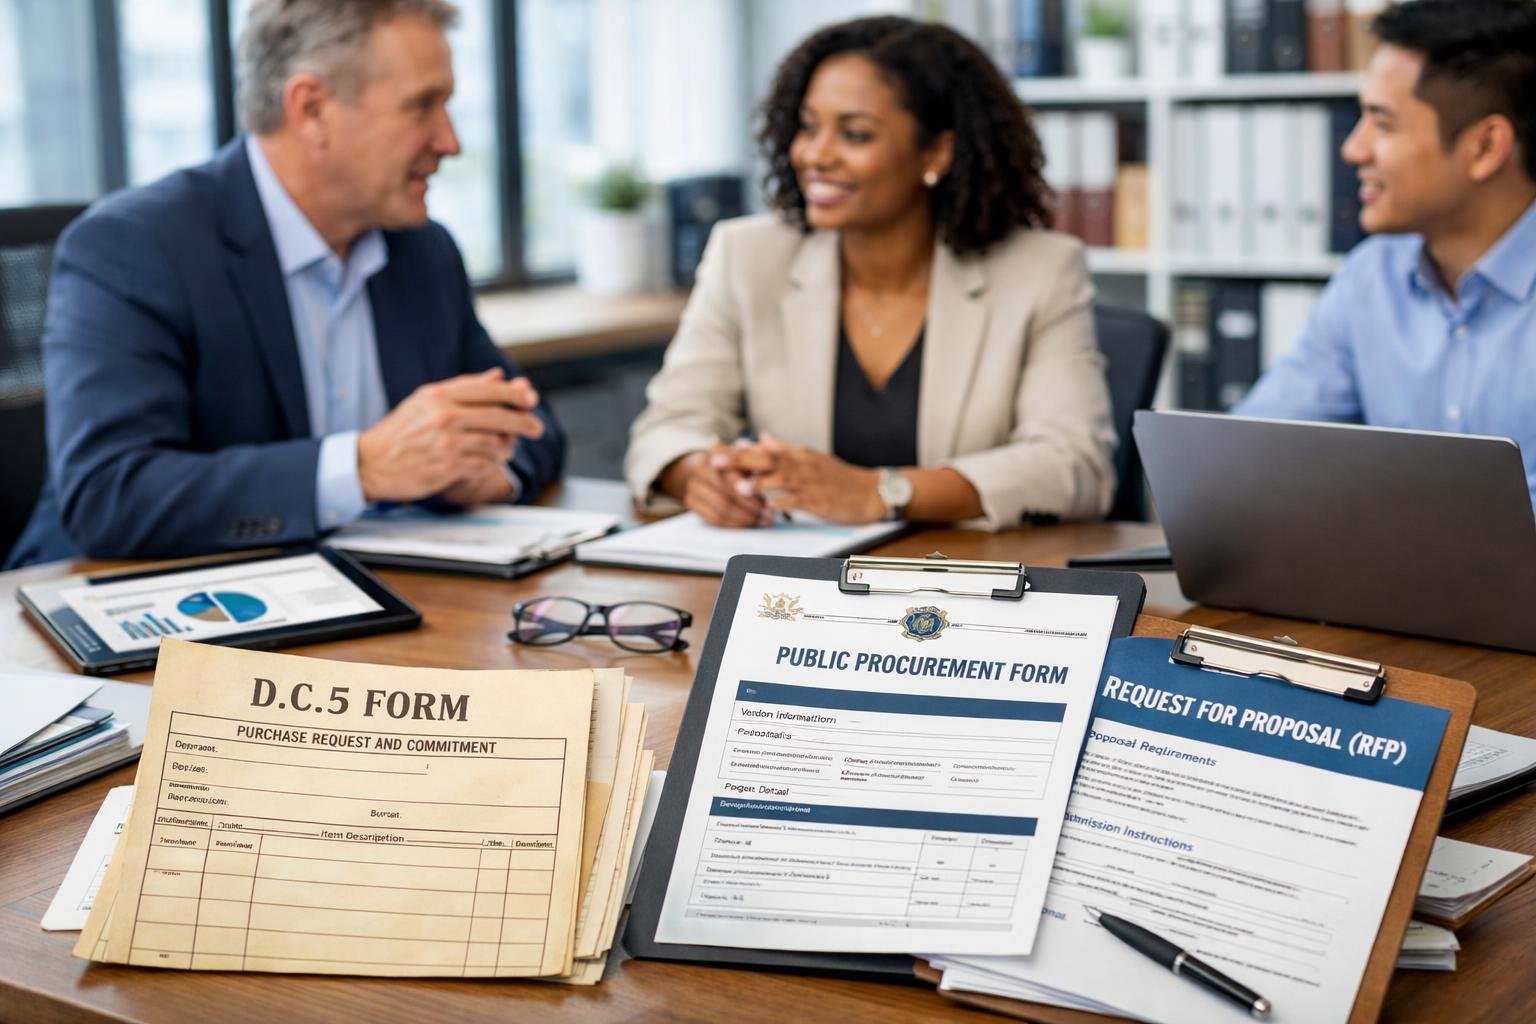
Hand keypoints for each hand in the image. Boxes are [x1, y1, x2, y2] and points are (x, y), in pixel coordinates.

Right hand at [357, 369, 543, 502]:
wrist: (371, 463)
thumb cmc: (401, 431)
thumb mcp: (427, 401)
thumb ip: (464, 388)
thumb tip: (499, 376)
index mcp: (439, 395)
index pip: (488, 389)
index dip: (515, 394)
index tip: (531, 399)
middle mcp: (444, 416)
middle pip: (499, 415)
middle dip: (524, 422)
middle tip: (536, 428)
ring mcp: (447, 442)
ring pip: (496, 442)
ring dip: (508, 446)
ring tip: (508, 447)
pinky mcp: (448, 467)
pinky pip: (485, 464)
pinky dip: (494, 463)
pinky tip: (493, 461)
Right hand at [658, 442, 768, 527]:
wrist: (708, 466)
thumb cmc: (736, 462)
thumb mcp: (748, 457)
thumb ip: (756, 465)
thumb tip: (762, 477)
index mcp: (715, 453)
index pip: (733, 477)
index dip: (751, 491)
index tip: (767, 501)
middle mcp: (700, 468)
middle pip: (727, 496)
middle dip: (751, 509)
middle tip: (768, 515)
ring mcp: (692, 485)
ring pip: (721, 510)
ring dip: (744, 519)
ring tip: (761, 520)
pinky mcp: (690, 501)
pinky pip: (713, 518)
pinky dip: (733, 524)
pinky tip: (747, 523)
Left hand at [730, 436, 886, 523]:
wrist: (870, 491)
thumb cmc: (838, 478)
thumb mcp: (810, 457)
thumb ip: (784, 448)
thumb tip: (762, 436)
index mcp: (797, 454)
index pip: (762, 449)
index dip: (737, 449)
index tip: (715, 449)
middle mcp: (801, 464)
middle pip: (766, 459)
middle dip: (740, 460)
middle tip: (717, 462)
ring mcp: (810, 482)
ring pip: (780, 480)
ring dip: (759, 483)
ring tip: (739, 488)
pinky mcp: (819, 501)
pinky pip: (798, 501)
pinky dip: (782, 504)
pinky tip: (768, 508)